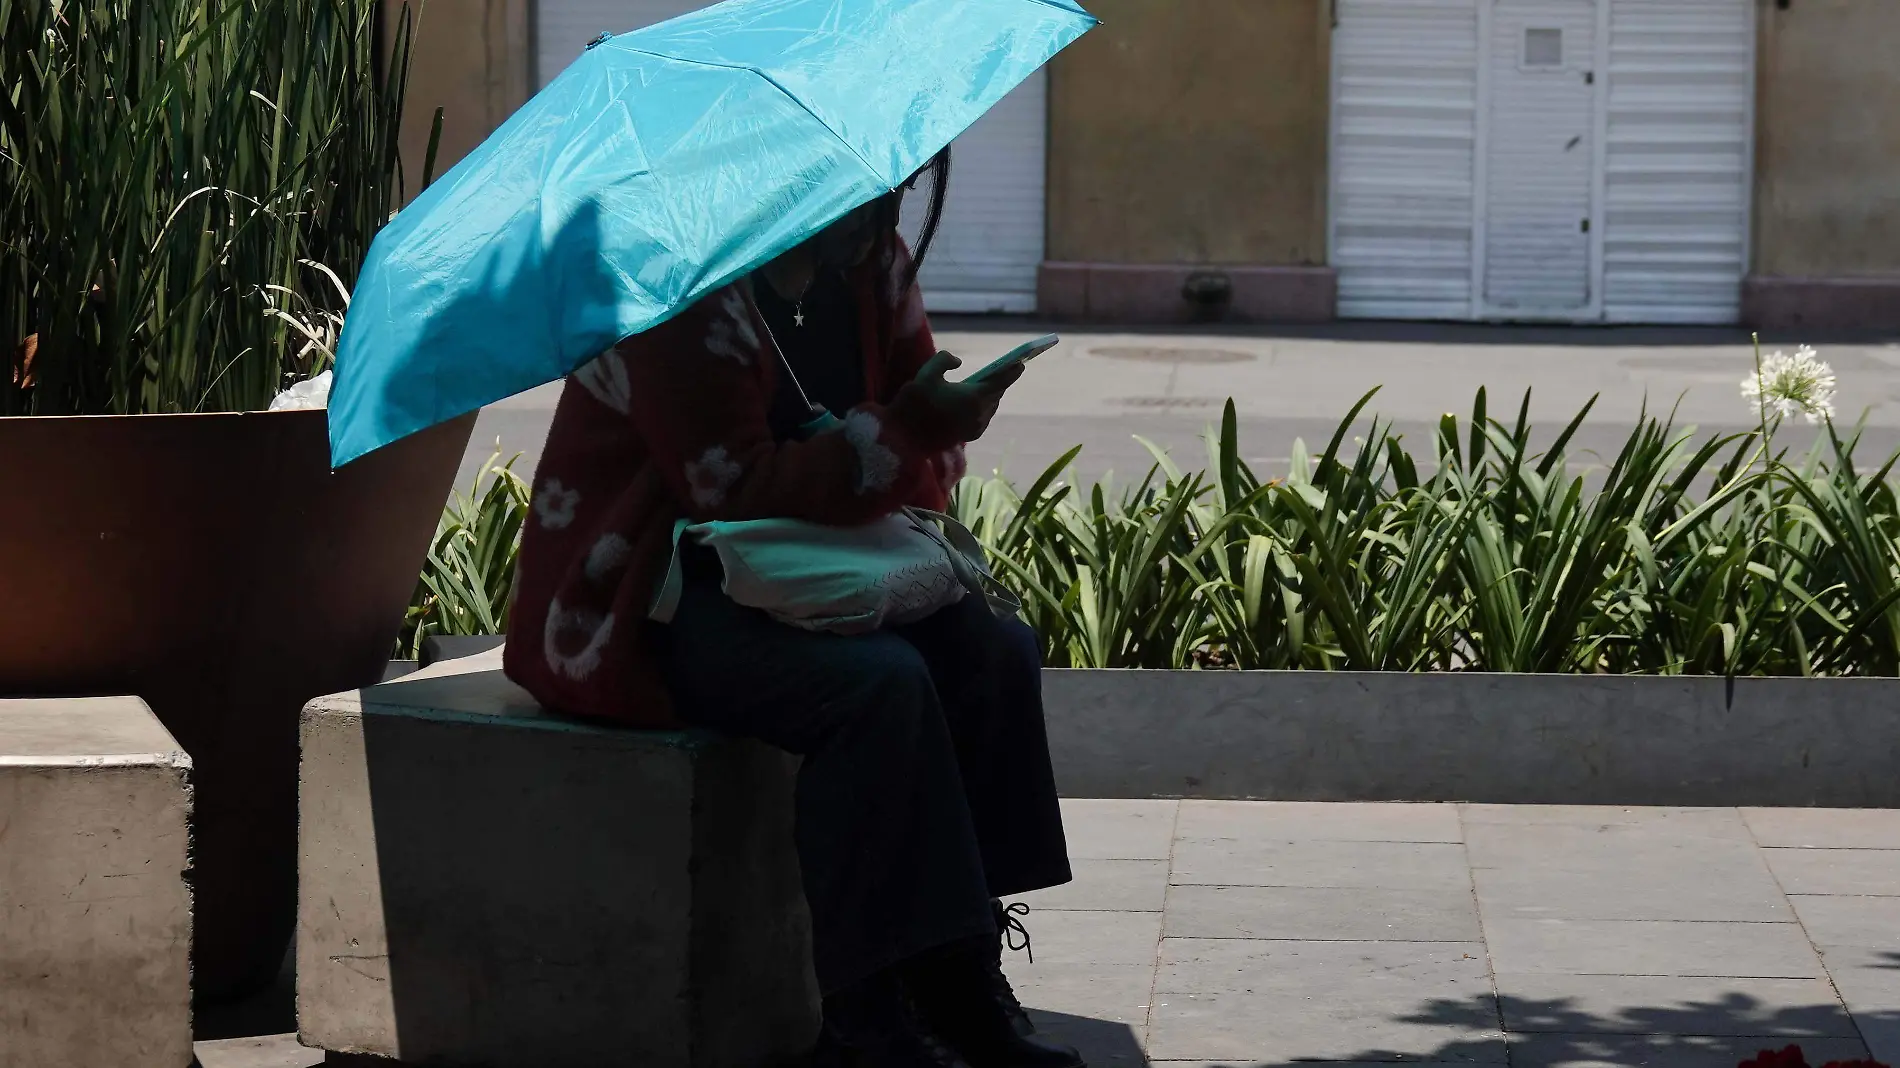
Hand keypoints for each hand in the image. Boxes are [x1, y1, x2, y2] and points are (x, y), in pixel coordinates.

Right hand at [905, 351, 1021, 441]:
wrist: (904, 437)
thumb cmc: (915, 403)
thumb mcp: (927, 373)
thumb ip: (945, 360)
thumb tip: (959, 363)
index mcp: (974, 397)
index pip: (1000, 382)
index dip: (1011, 372)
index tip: (1020, 364)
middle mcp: (979, 414)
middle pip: (995, 395)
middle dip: (998, 383)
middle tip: (999, 373)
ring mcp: (975, 427)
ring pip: (990, 408)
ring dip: (990, 397)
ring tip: (986, 387)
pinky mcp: (968, 436)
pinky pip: (982, 418)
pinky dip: (982, 409)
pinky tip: (974, 405)